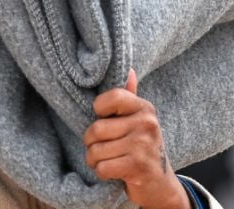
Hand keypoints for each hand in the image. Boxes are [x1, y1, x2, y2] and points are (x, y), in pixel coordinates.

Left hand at [84, 69, 189, 208]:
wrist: (160, 182)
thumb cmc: (140, 146)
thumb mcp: (137, 120)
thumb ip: (128, 97)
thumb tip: (129, 70)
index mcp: (144, 108)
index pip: (110, 98)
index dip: (98, 110)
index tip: (104, 119)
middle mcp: (146, 123)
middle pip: (96, 129)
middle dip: (91, 143)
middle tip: (103, 147)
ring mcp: (143, 145)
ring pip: (96, 151)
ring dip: (95, 160)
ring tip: (108, 159)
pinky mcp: (138, 166)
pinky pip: (102, 167)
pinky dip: (101, 172)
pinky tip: (113, 171)